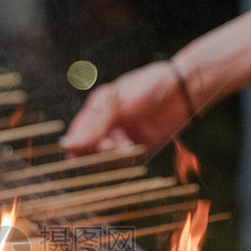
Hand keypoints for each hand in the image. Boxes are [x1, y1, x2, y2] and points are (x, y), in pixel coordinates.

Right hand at [60, 61, 194, 156]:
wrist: (182, 91)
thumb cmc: (148, 87)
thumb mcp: (116, 102)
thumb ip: (94, 125)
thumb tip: (68, 144)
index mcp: (98, 110)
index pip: (78, 134)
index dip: (75, 145)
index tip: (74, 154)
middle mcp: (108, 126)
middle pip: (90, 150)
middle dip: (97, 151)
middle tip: (109, 145)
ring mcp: (123, 138)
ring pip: (107, 160)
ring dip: (113, 157)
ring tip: (127, 146)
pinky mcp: (139, 150)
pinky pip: (125, 164)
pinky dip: (126, 161)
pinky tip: (134, 150)